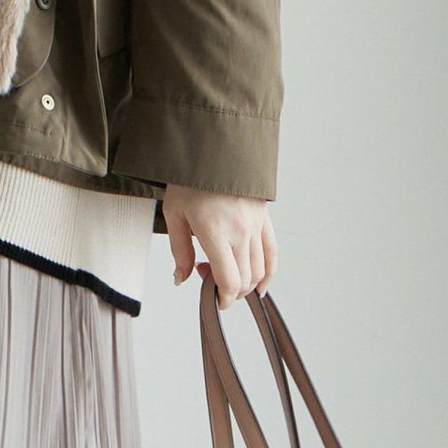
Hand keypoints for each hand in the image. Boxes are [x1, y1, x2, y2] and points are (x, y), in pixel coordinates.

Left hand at [163, 183, 277, 309]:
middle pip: (245, 280)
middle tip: (211, 277)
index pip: (229, 281)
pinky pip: (272, 253)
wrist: (212, 148)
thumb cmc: (190, 179)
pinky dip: (269, 273)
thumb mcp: (174, 213)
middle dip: (230, 290)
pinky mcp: (264, 218)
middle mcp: (240, 231)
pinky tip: (260, 283)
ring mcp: (255, 225)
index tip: (215, 299)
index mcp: (215, 232)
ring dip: (246, 283)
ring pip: (260, 270)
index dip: (223, 298)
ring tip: (227, 272)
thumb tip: (182, 279)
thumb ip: (180, 250)